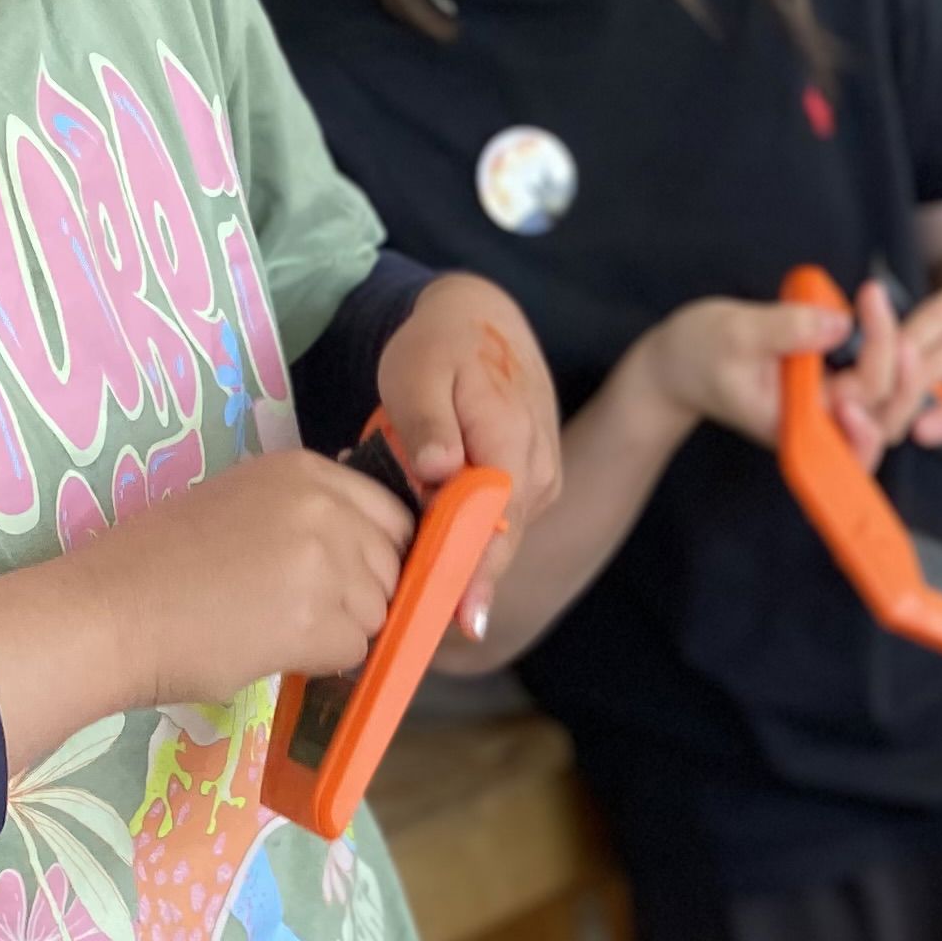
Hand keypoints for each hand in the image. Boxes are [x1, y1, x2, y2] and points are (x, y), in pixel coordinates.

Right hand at [64, 445, 414, 705]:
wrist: (107, 612)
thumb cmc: (157, 566)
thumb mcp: (240, 506)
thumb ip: (304, 514)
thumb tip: (360, 544)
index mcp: (305, 470)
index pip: (393, 515)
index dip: (376, 556)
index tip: (346, 581)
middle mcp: (324, 505)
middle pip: (392, 566)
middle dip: (360, 597)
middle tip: (297, 612)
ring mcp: (324, 560)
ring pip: (377, 613)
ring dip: (338, 632)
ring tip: (273, 628)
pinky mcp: (316, 618)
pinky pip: (354, 651)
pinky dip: (320, 662)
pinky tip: (268, 649)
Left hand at [374, 274, 560, 630]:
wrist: (480, 319)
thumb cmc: (440, 345)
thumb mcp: (417, 373)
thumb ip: (427, 422)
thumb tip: (438, 470)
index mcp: (515, 446)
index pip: (498, 527)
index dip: (474, 575)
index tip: (456, 620)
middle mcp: (540, 474)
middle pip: (500, 546)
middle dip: (458, 582)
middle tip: (410, 620)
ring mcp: (541, 483)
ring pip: (498, 540)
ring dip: (455, 558)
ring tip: (400, 569)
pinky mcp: (529, 486)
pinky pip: (497, 525)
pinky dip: (463, 537)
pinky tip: (425, 541)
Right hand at [637, 281, 895, 460]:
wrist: (678, 367)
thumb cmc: (698, 355)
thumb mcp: (737, 333)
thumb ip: (788, 330)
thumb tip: (841, 324)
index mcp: (798, 426)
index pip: (861, 407)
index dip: (879, 364)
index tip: (870, 307)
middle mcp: (819, 428)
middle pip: (887, 418)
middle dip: (899, 364)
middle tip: (880, 305)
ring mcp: (826, 414)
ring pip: (887, 406)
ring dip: (895, 360)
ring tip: (877, 306)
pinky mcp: (829, 394)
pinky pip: (874, 388)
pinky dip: (881, 356)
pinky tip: (871, 316)